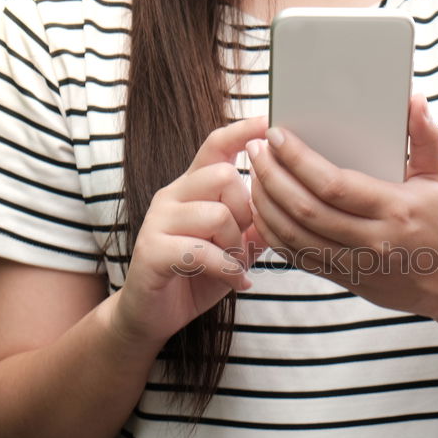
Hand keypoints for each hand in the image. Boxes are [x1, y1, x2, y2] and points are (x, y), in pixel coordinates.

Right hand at [110, 117, 268, 345]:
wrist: (154, 316)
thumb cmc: (196, 276)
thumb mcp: (236, 248)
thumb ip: (256, 225)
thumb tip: (286, 203)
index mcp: (192, 188)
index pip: (214, 146)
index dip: (240, 131)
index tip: (266, 122)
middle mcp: (172, 196)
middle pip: (223, 176)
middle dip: (246, 213)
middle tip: (243, 243)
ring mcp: (158, 221)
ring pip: (216, 214)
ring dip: (236, 246)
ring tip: (235, 266)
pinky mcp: (150, 250)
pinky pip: (202, 250)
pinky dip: (227, 270)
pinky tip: (237, 283)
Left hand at [246, 95, 437, 317]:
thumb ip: (427, 136)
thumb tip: (414, 99)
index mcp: (395, 210)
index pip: (335, 185)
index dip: (299, 160)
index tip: (276, 135)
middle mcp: (372, 241)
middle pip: (306, 209)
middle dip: (273, 176)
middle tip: (255, 149)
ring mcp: (354, 263)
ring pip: (294, 235)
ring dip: (265, 203)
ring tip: (253, 172)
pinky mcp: (341, 277)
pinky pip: (295, 257)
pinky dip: (271, 232)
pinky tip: (260, 207)